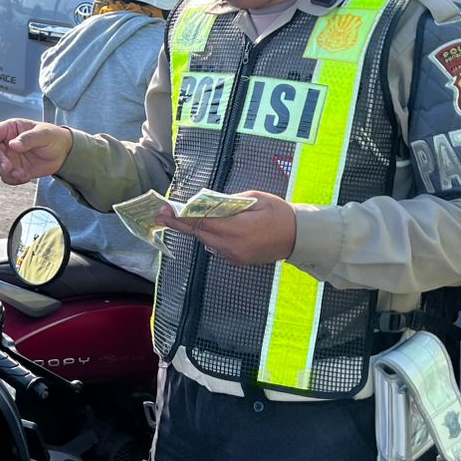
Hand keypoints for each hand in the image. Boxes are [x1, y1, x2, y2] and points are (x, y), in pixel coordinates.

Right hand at [0, 119, 72, 185]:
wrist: (64, 153)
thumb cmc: (54, 137)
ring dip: (6, 173)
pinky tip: (25, 177)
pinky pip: (7, 177)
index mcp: (11, 129)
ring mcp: (10, 158)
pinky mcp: (15, 170)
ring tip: (21, 174)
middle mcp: (7, 144)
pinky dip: (13, 179)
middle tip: (9, 167)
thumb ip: (28, 138)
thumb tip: (13, 145)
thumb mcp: (43, 134)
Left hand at [156, 191, 296, 265]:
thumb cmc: (279, 213)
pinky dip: (211, 236)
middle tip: (162, 215)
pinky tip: (212, 227)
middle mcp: (232, 245)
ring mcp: (234, 256)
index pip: (201, 222)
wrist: (299, 237)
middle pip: (199, 234)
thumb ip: (229, 202)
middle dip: (180, 224)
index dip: (181, 217)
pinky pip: (217, 247)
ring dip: (196, 230)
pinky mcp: (238, 261)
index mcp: (237, 228)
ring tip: (182, 218)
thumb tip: (206, 202)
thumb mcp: (255, 199)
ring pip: (207, 241)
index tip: (165, 212)